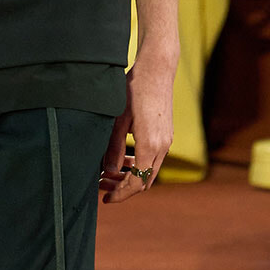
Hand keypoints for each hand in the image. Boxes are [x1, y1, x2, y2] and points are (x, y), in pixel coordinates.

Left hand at [100, 51, 174, 202]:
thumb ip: (114, 148)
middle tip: (101, 186)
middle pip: (144, 181)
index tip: (105, 198)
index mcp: (150, 145)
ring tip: (108, 173)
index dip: (120, 194)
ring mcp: (167, 141)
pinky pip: (153, 159)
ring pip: (149, 171)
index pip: (136, 182)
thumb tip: (108, 171)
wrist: (157, 70)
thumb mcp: (118, 120)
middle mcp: (162, 147)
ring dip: (130, 176)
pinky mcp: (166, 135)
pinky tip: (122, 159)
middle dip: (123, 187)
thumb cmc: (134, 90)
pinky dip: (138, 164)